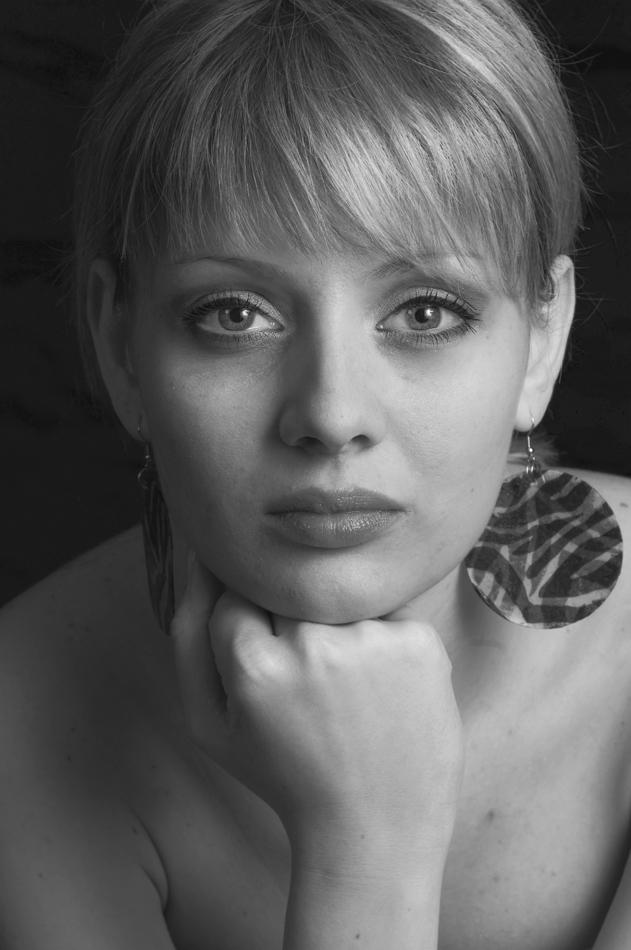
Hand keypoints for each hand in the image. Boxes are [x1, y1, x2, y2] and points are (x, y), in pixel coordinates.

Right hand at [171, 553, 463, 870]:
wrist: (375, 827)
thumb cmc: (284, 773)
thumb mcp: (208, 722)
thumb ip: (189, 634)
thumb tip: (204, 556)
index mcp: (253, 665)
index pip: (234, 593)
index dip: (251, 627)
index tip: (271, 660)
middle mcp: (313, 644)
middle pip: (287, 590)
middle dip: (291, 621)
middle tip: (311, 681)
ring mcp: (371, 640)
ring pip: (337, 593)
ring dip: (338, 623)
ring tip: (347, 688)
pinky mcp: (419, 641)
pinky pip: (388, 606)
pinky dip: (382, 635)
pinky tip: (382, 685)